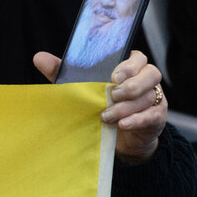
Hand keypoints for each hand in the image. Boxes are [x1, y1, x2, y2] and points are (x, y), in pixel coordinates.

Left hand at [34, 50, 166, 163]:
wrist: (119, 138)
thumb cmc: (101, 106)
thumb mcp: (80, 89)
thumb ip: (62, 73)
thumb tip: (39, 58)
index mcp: (131, 67)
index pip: (138, 57)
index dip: (129, 65)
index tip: (114, 76)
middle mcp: (147, 80)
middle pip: (151, 73)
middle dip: (132, 84)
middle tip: (113, 94)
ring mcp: (155, 99)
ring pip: (148, 96)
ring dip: (127, 106)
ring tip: (107, 115)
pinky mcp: (157, 117)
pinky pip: (152, 115)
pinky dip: (137, 119)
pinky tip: (122, 124)